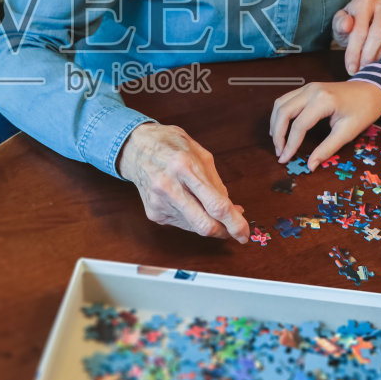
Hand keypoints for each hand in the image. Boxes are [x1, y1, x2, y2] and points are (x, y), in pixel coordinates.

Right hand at [116, 122, 248, 241]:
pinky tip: (191, 204)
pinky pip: (183, 224)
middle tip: (235, 231)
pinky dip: (194, 219)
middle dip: (225, 232)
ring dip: (210, 223)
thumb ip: (218, 184)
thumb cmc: (171, 146)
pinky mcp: (154, 213)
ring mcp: (159, 202)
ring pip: (195, 227)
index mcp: (185, 166)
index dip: (234, 223)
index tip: (244, 233)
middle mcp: (169, 187)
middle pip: (204, 225)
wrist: (136, 148)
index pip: (216, 204)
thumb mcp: (201, 155)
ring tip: (211, 208)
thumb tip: (234, 211)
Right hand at [270, 80, 380, 167]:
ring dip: (275, 124)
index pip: (299, 125)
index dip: (290, 145)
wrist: (371, 90)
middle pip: (283, 112)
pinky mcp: (307, 88)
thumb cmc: (363, 110)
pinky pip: (286, 99)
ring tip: (278, 142)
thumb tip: (311, 165)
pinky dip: (281, 114)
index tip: (285, 159)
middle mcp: (311, 90)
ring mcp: (308, 87)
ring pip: (280, 104)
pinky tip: (282, 128)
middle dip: (278, 135)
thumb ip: (327, 149)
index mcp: (323, 100)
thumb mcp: (347, 132)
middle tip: (280, 152)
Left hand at [331, 0, 380, 74]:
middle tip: (359, 70)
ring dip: (378, 58)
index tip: (350, 67)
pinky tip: (376, 63)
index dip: (354, 51)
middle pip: (378, 34)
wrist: (362, 23)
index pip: (360, 29)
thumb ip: (340, 23)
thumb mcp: (338, 24)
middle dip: (367, 56)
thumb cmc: (348, 25)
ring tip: (366, 67)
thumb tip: (347, 25)